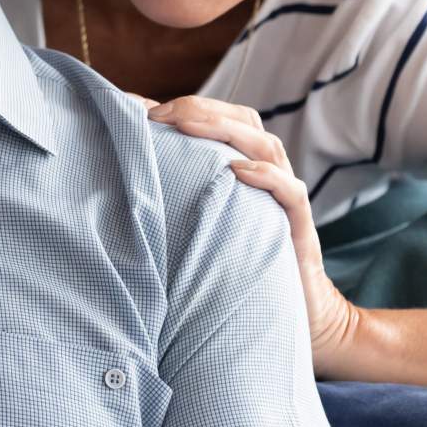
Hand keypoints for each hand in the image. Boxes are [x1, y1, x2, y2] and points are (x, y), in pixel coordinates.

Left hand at [145, 96, 359, 372]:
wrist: (298, 318)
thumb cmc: (239, 271)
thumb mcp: (205, 229)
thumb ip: (183, 201)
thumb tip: (126, 183)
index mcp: (247, 170)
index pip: (225, 119)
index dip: (190, 108)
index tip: (144, 109)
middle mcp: (269, 176)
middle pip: (244, 122)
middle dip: (201, 110)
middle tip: (158, 114)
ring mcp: (286, 200)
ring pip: (266, 147)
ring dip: (225, 130)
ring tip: (185, 125)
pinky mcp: (300, 227)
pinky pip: (290, 192)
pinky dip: (265, 176)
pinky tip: (237, 170)